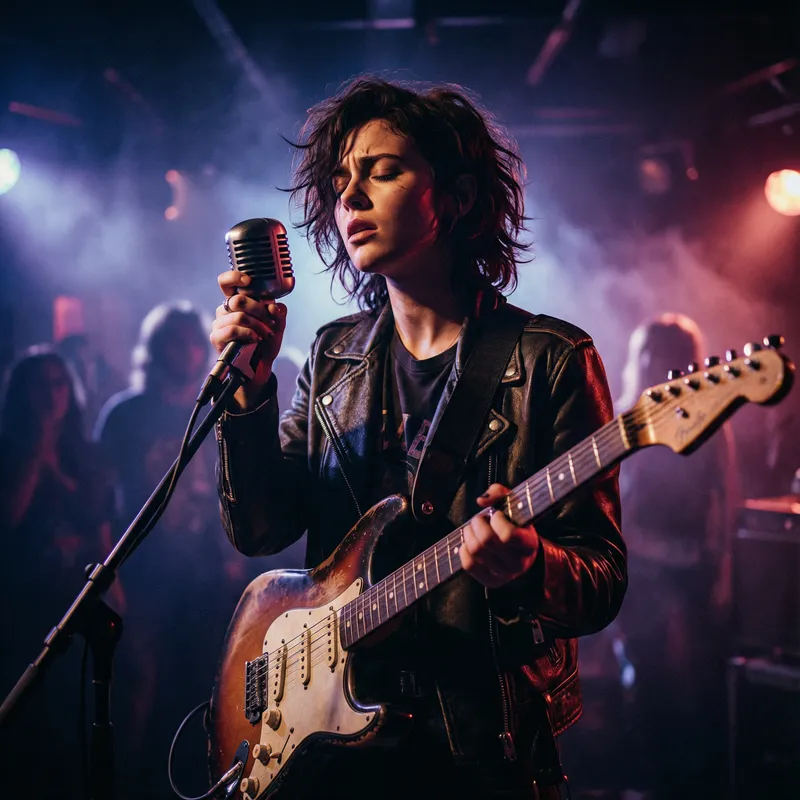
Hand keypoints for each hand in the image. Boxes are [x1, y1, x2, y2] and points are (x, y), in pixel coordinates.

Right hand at [210, 270, 287, 407]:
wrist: (259, 367)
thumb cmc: (265, 343)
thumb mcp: (277, 326)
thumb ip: (279, 314)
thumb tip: (274, 306)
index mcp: (237, 302)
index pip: (226, 283)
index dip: (234, 277)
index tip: (249, 281)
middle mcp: (226, 310)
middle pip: (238, 299)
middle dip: (259, 310)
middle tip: (270, 321)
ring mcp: (219, 323)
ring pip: (239, 315)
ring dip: (258, 325)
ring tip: (266, 335)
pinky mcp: (217, 338)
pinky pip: (233, 329)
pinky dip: (249, 334)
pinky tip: (256, 339)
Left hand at [460, 484, 539, 587]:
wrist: (521, 552)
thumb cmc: (515, 523)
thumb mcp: (514, 504)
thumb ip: (500, 493)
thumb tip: (481, 500)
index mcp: (529, 544)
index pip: (508, 535)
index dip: (497, 520)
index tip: (498, 515)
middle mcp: (519, 563)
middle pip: (486, 541)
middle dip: (478, 523)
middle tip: (480, 519)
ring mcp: (505, 574)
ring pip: (475, 551)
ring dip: (469, 534)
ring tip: (474, 529)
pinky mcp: (491, 581)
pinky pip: (469, 565)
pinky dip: (464, 550)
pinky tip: (470, 543)